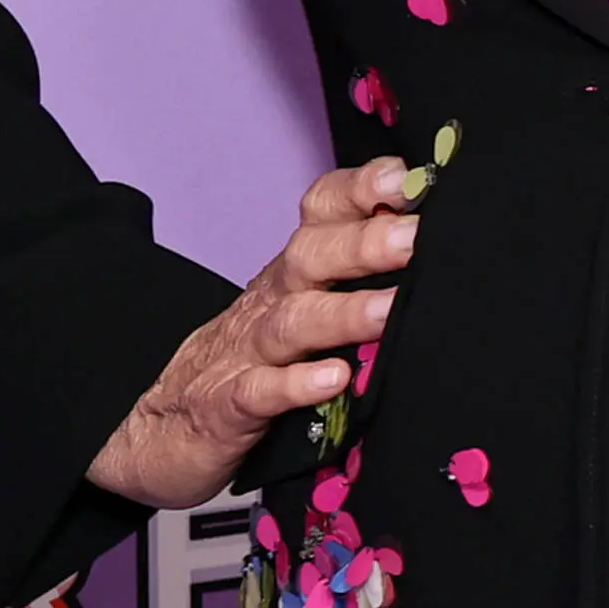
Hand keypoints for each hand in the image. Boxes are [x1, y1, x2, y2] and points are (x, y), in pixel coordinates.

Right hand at [84, 158, 420, 509]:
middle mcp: (273, 299)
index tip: (412, 180)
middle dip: (365, 242)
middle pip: (312, 256)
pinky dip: (295, 385)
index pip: (324, 211)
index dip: (363, 189)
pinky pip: (259, 391)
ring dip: (342, 313)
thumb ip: (363, 280)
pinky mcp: (227, 408)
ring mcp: (246, 352)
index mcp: (297, 270)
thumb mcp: (307, 310)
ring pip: (292, 321)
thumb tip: (448, 249)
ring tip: (388, 309)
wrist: (160, 427)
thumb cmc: (256, 360)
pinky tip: (332, 381)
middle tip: (414, 237)